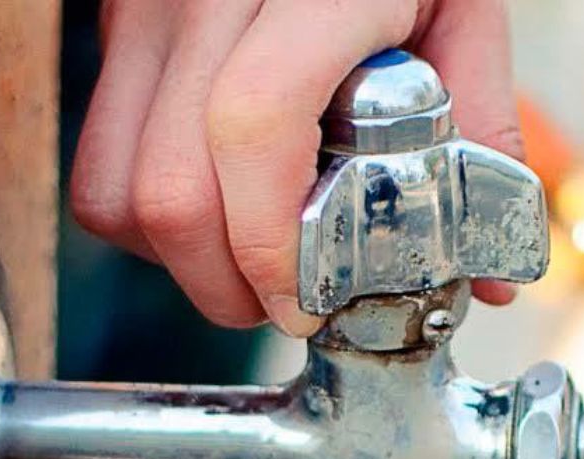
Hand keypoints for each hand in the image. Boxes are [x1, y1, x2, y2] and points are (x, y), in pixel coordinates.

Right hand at [72, 0, 522, 337]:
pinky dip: (145, 222)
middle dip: (227, 284)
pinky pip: (97, 164)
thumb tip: (486, 274)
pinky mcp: (115, 28)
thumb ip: (483, 128)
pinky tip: (212, 211)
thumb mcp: (463, 8)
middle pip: (170, 190)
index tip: (305, 301)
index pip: (252, 125)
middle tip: (286, 303)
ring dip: (179, 261)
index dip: (269, 243)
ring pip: (116, 192)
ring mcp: (145, 9)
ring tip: (248, 262)